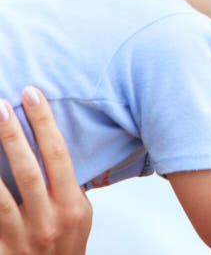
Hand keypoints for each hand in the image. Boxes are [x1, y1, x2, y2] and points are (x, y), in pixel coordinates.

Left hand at [0, 87, 91, 253]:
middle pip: (26, 171)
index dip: (44, 122)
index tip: (32, 94)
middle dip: (12, 136)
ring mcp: (20, 236)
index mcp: (70, 204)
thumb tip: (50, 143)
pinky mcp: (0, 249)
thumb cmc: (67, 240)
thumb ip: (66, 182)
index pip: (58, 155)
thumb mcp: (81, 211)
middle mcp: (47, 219)